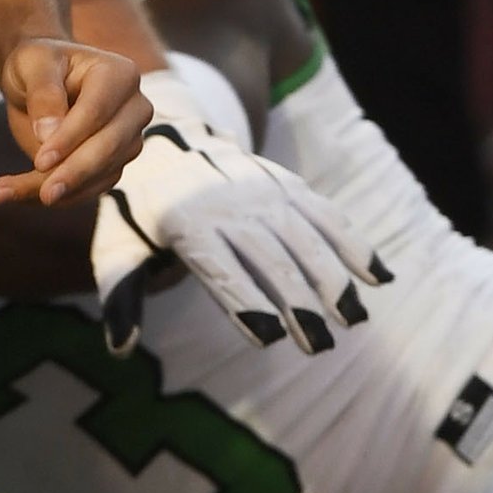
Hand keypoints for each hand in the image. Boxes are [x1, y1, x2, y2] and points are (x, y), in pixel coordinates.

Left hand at [0, 38, 145, 207]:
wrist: (40, 82)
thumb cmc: (39, 64)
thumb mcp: (32, 64)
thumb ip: (42, 93)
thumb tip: (48, 134)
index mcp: (119, 74)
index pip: (97, 112)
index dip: (70, 138)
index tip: (40, 161)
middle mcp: (133, 108)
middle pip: (108, 147)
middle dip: (74, 173)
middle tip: (43, 195)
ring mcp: (127, 139)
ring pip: (101, 174)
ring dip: (60, 191)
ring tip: (3, 194)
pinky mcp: (113, 165)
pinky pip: (90, 188)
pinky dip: (57, 197)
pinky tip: (17, 196)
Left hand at [90, 71, 391, 356]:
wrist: (165, 142)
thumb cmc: (137, 213)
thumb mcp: (114, 247)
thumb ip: (123, 297)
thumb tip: (118, 350)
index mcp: (186, 226)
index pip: (221, 270)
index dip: (244, 302)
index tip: (269, 338)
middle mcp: (230, 207)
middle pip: (270, 259)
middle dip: (298, 302)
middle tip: (320, 345)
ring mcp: (264, 194)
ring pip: (306, 239)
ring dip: (334, 278)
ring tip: (354, 318)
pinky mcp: (287, 187)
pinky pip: (326, 215)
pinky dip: (354, 244)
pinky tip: (378, 277)